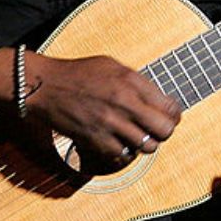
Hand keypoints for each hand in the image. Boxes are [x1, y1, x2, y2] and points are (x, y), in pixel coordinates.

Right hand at [22, 52, 180, 165]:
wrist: (45, 86)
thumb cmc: (78, 73)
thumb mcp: (112, 66)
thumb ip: (137, 82)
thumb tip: (158, 99)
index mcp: (131, 81)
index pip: (170, 107)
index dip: (174, 115)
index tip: (170, 117)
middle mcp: (124, 103)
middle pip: (164, 130)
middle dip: (165, 132)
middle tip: (157, 130)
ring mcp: (110, 124)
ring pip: (147, 147)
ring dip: (145, 143)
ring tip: (137, 135)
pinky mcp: (96, 140)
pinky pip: (123, 155)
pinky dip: (125, 151)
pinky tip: (120, 141)